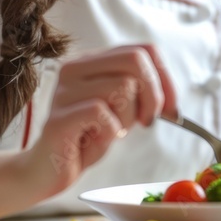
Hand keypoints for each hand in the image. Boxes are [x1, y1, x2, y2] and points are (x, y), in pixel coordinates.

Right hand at [52, 44, 177, 129]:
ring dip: (127, 118)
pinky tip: (97, 139)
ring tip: (111, 131)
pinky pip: (101, 112)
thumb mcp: (120, 109)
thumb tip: (171, 101)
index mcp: (91, 61)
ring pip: (122, 87)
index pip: (142, 49)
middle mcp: (75, 68)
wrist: (49, 170)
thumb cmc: (87, 138)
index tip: (170, 107)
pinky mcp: (59, 118)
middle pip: (135, 60)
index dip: (164, 77)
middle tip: (146, 121)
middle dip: (153, 95)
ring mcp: (64, 91)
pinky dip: (110, 131)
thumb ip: (140, 93)